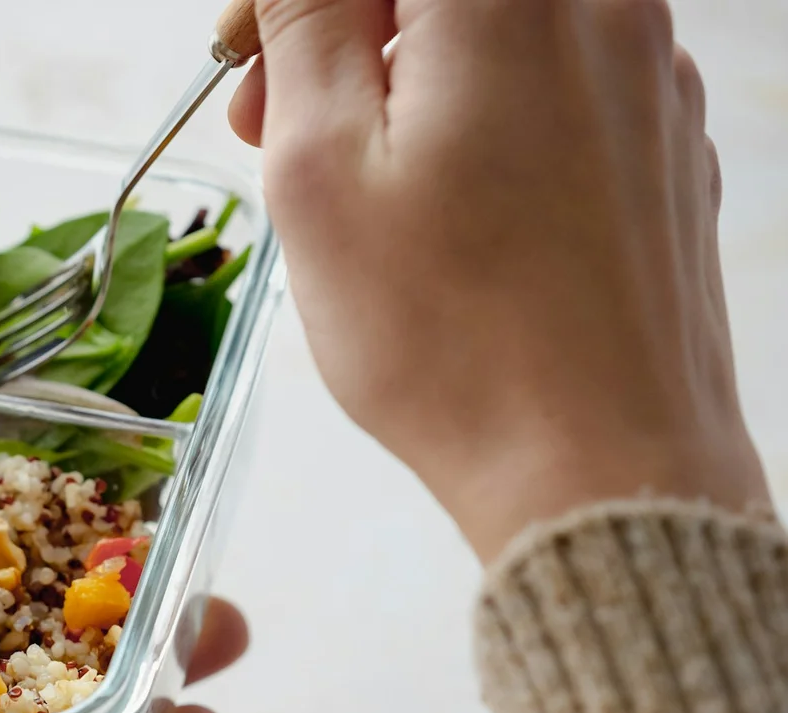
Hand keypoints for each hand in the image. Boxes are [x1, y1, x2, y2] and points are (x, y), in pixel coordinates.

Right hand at [230, 0, 770, 560]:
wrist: (601, 466)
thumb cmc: (453, 341)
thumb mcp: (322, 169)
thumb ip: (304, 22)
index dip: (289, 1)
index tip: (246, 54)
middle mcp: (599, 6)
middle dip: (342, 27)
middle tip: (270, 118)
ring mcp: (650, 70)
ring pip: (494, 20)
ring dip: (405, 68)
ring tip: (354, 177)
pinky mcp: (665, 138)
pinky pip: (553, 75)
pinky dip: (480, 106)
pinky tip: (442, 205)